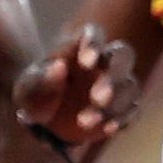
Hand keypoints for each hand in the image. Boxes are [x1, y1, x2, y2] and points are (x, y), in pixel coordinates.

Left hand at [15, 24, 138, 143]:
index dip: (94, 43)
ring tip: (85, 121)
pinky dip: (123, 118)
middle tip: (97, 98)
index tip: (86, 62)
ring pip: (129, 85)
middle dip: (113, 75)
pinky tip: (108, 128)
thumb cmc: (37, 95)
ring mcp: (116, 85)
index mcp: (78, 48)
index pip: (94, 33)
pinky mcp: (123, 108)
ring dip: (114, 103)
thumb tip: (59, 65)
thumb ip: (42, 78)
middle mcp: (103, 62)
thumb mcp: (30, 89)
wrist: (45, 126)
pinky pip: (133, 109)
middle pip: (122, 55)